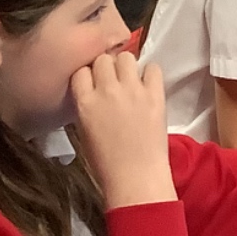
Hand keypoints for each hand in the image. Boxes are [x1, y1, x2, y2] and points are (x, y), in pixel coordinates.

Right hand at [69, 52, 176, 208]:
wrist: (135, 178)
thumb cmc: (105, 163)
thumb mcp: (84, 131)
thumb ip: (86, 105)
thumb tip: (92, 90)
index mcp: (85, 102)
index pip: (81, 70)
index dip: (87, 74)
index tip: (93, 82)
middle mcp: (107, 90)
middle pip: (103, 59)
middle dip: (106, 67)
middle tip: (112, 81)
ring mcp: (132, 90)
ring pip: (126, 57)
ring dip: (126, 67)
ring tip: (130, 81)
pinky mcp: (155, 94)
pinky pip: (153, 67)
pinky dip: (150, 74)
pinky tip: (148, 86)